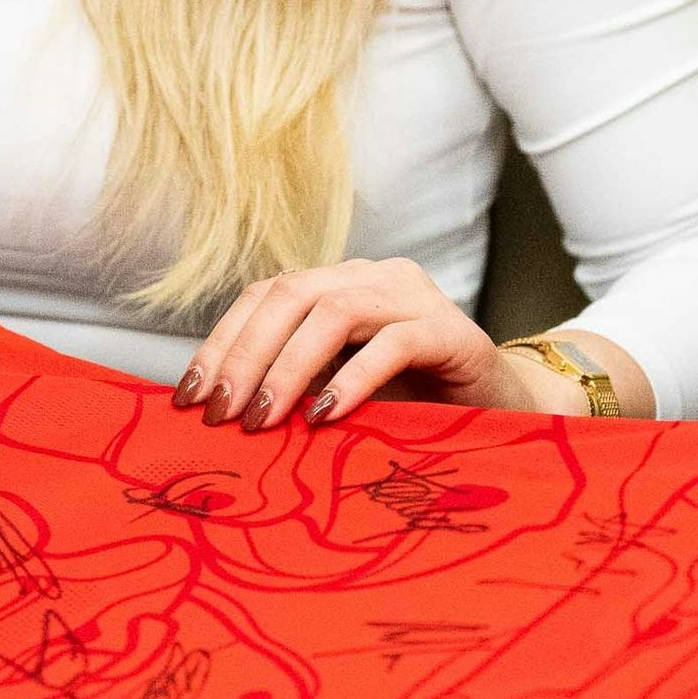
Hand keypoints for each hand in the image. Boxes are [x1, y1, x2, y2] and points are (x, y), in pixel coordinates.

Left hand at [176, 259, 649, 428]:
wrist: (509, 418)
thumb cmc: (416, 412)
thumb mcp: (339, 398)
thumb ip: (291, 390)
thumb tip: (214, 413)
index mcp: (341, 285)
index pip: (265, 296)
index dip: (221, 342)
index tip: (188, 397)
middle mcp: (376, 277)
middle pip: (289, 295)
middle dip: (243, 356)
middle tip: (218, 414)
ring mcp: (416, 298)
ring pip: (333, 311)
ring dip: (286, 368)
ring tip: (260, 420)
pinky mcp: (453, 332)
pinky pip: (393, 342)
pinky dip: (351, 379)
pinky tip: (325, 417)